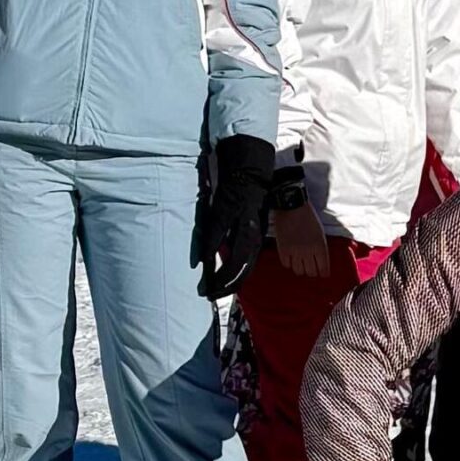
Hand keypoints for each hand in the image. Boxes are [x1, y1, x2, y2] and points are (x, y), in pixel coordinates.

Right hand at [198, 135, 274, 296]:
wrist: (249, 164)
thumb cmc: (248, 191)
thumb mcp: (248, 217)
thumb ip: (238, 235)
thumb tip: (223, 252)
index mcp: (257, 232)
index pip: (249, 264)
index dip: (237, 281)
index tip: (224, 292)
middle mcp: (252, 229)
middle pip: (243, 265)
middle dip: (228, 284)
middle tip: (213, 296)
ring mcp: (240, 220)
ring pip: (235, 255)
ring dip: (221, 274)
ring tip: (208, 287)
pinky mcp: (227, 208)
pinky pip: (218, 233)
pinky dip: (210, 248)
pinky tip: (202, 262)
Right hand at [271, 199, 336, 279]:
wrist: (292, 206)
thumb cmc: (308, 216)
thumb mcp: (320, 232)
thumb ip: (320, 247)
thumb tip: (320, 259)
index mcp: (320, 246)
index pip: (323, 268)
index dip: (323, 273)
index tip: (323, 274)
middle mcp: (308, 252)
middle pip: (311, 272)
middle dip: (312, 272)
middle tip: (311, 269)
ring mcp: (295, 252)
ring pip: (298, 271)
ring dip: (300, 268)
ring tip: (300, 263)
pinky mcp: (283, 250)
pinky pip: (286, 264)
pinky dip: (289, 263)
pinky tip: (290, 258)